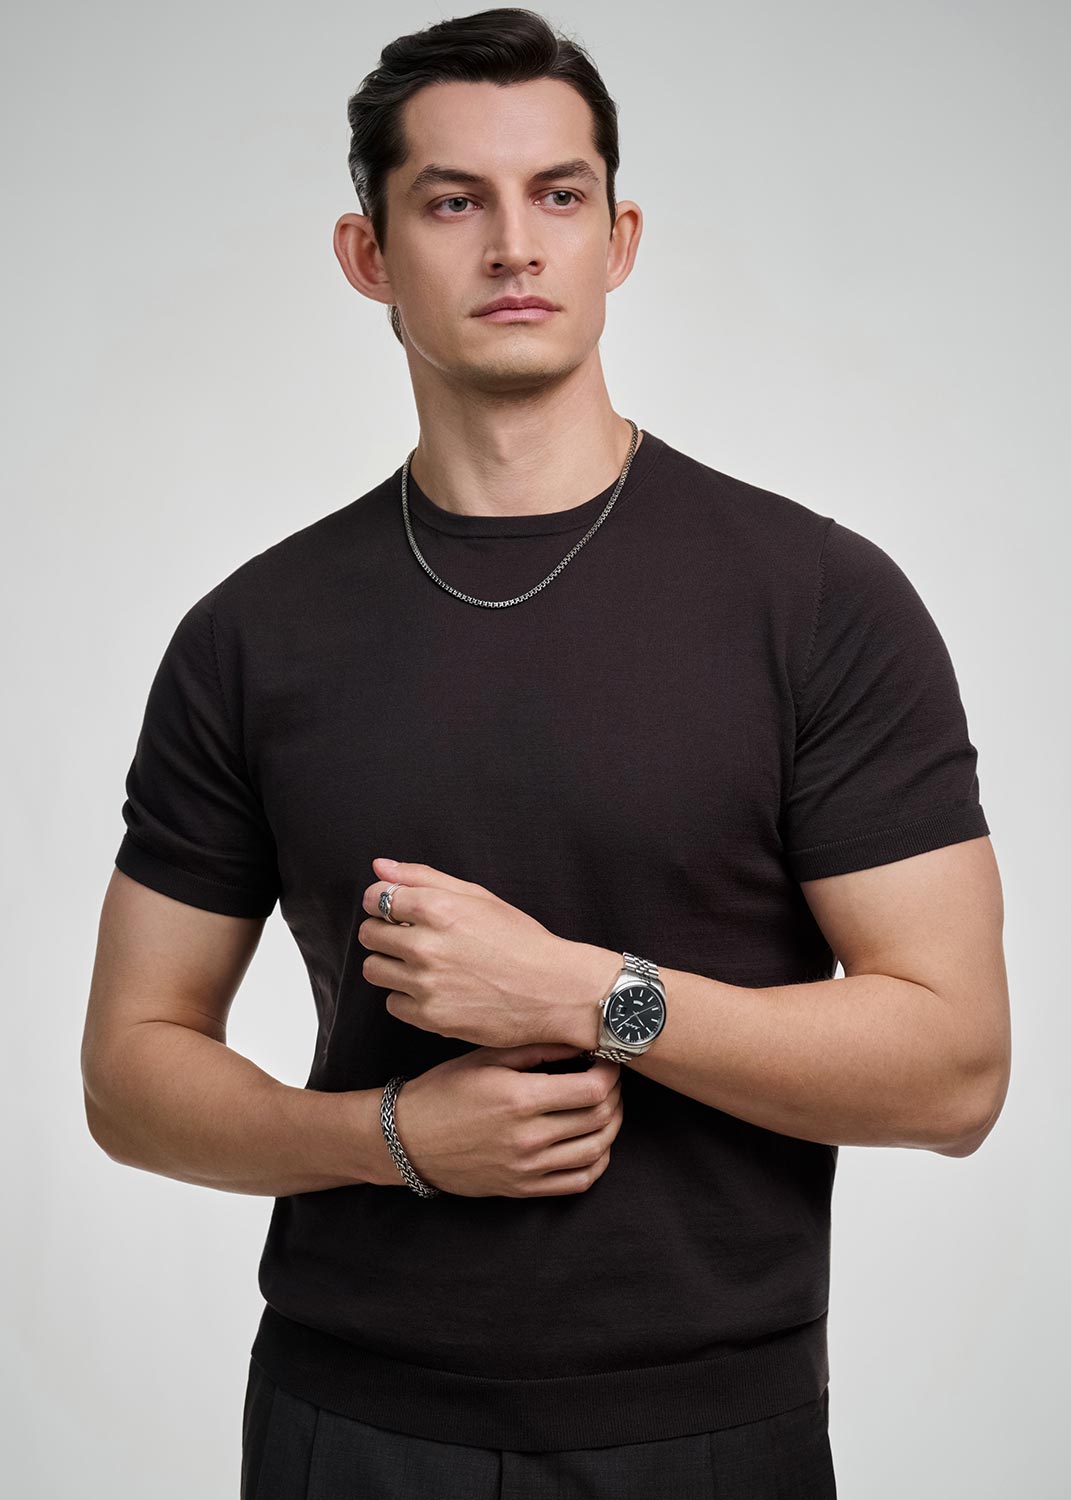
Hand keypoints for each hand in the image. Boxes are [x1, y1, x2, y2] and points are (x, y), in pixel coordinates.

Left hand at [358, 858, 611, 1048]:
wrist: (554, 990)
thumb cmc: (521, 941)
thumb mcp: (478, 897)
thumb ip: (423, 878)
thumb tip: (379, 866)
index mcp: (437, 908)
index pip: (376, 898)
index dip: (382, 902)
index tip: (394, 910)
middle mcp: (426, 946)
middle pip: (369, 934)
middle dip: (384, 932)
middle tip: (411, 938)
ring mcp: (426, 984)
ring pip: (373, 969)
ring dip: (390, 965)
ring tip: (421, 965)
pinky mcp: (430, 1018)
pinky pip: (392, 1003)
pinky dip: (407, 997)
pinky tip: (434, 990)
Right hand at [384, 1042, 624, 1197]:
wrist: (407, 1140)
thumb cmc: (443, 1091)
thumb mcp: (486, 1058)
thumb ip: (536, 1049)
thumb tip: (579, 1041)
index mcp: (520, 1099)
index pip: (592, 1089)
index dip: (610, 1072)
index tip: (606, 1060)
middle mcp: (529, 1137)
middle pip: (600, 1118)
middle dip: (615, 1094)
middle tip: (609, 1079)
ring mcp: (527, 1168)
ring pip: (597, 1150)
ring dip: (612, 1126)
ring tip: (606, 1106)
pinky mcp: (523, 1188)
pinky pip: (578, 1182)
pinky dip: (598, 1161)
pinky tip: (595, 1142)